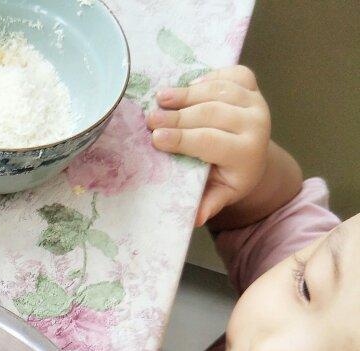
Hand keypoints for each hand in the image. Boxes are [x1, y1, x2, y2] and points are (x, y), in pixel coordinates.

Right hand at [146, 65, 270, 226]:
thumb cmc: (228, 176)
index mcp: (247, 152)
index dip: (181, 138)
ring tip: (161, 98)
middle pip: (211, 113)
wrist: (254, 156)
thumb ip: (209, 203)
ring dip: (187, 92)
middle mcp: (257, 123)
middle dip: (177, 115)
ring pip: (218, 90)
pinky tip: (188, 84)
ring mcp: (256, 101)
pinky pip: (230, 74)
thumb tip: (195, 219)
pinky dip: (207, 76)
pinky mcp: (252, 86)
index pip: (210, 141)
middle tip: (150, 118)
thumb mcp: (221, 193)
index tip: (155, 137)